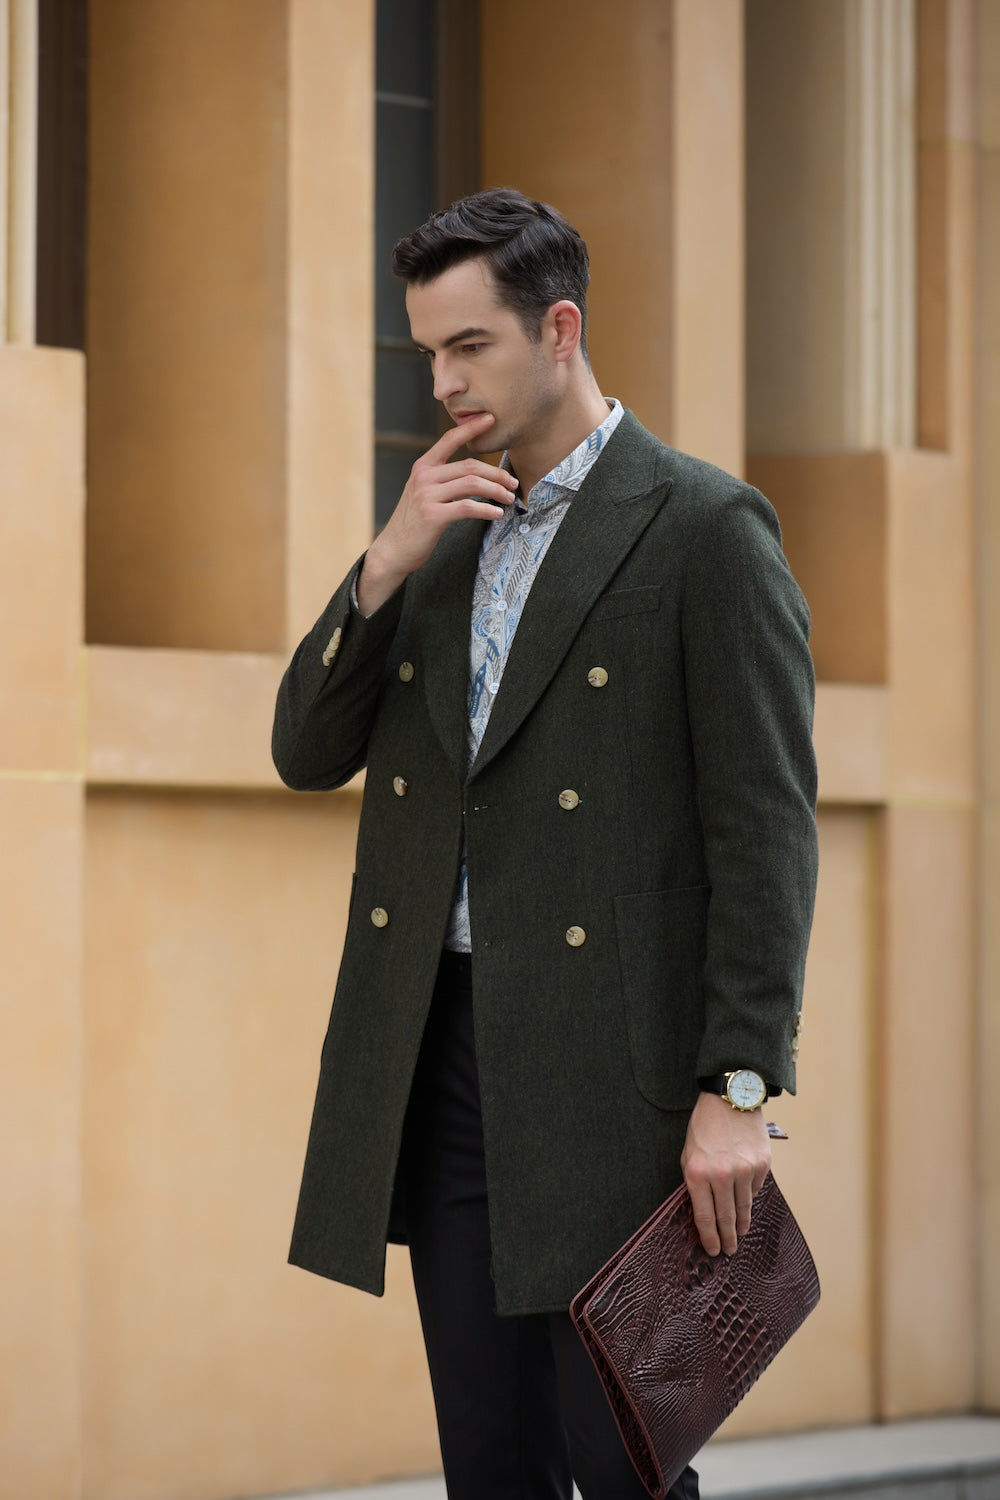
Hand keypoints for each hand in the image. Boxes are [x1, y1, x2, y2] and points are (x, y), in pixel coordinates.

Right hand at [357, 414, 517, 613]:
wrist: (394, 549)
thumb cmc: (415, 522)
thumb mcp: (424, 492)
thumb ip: (443, 479)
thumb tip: (476, 474)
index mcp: (423, 466)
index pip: (449, 439)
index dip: (471, 427)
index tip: (491, 419)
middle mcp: (424, 477)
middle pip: (470, 466)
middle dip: (496, 473)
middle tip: (512, 482)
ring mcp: (427, 495)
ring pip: (472, 484)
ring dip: (496, 490)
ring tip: (509, 498)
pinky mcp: (433, 515)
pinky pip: (467, 507)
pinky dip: (486, 509)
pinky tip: (497, 514)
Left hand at [680, 1092, 771, 1256]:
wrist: (730, 1100)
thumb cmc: (704, 1128)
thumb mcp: (688, 1154)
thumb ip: (695, 1182)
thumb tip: (705, 1213)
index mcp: (697, 1173)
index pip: (704, 1217)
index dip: (709, 1238)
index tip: (713, 1250)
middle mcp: (721, 1175)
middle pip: (726, 1218)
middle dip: (728, 1238)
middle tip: (729, 1251)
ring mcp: (744, 1170)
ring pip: (744, 1208)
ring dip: (742, 1224)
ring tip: (740, 1233)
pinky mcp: (762, 1164)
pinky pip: (756, 1189)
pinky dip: (751, 1195)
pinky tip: (746, 1199)